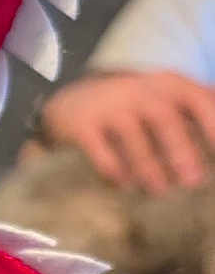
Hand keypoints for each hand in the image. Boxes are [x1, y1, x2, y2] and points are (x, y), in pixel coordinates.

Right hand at [41, 71, 214, 194]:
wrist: (73, 101)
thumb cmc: (134, 106)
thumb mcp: (167, 97)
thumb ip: (199, 109)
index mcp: (167, 84)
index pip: (197, 99)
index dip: (212, 124)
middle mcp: (139, 90)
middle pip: (164, 117)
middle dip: (180, 150)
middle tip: (194, 181)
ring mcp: (108, 105)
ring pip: (132, 135)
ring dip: (148, 165)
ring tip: (160, 190)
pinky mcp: (82, 124)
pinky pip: (99, 148)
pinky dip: (113, 168)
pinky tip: (124, 184)